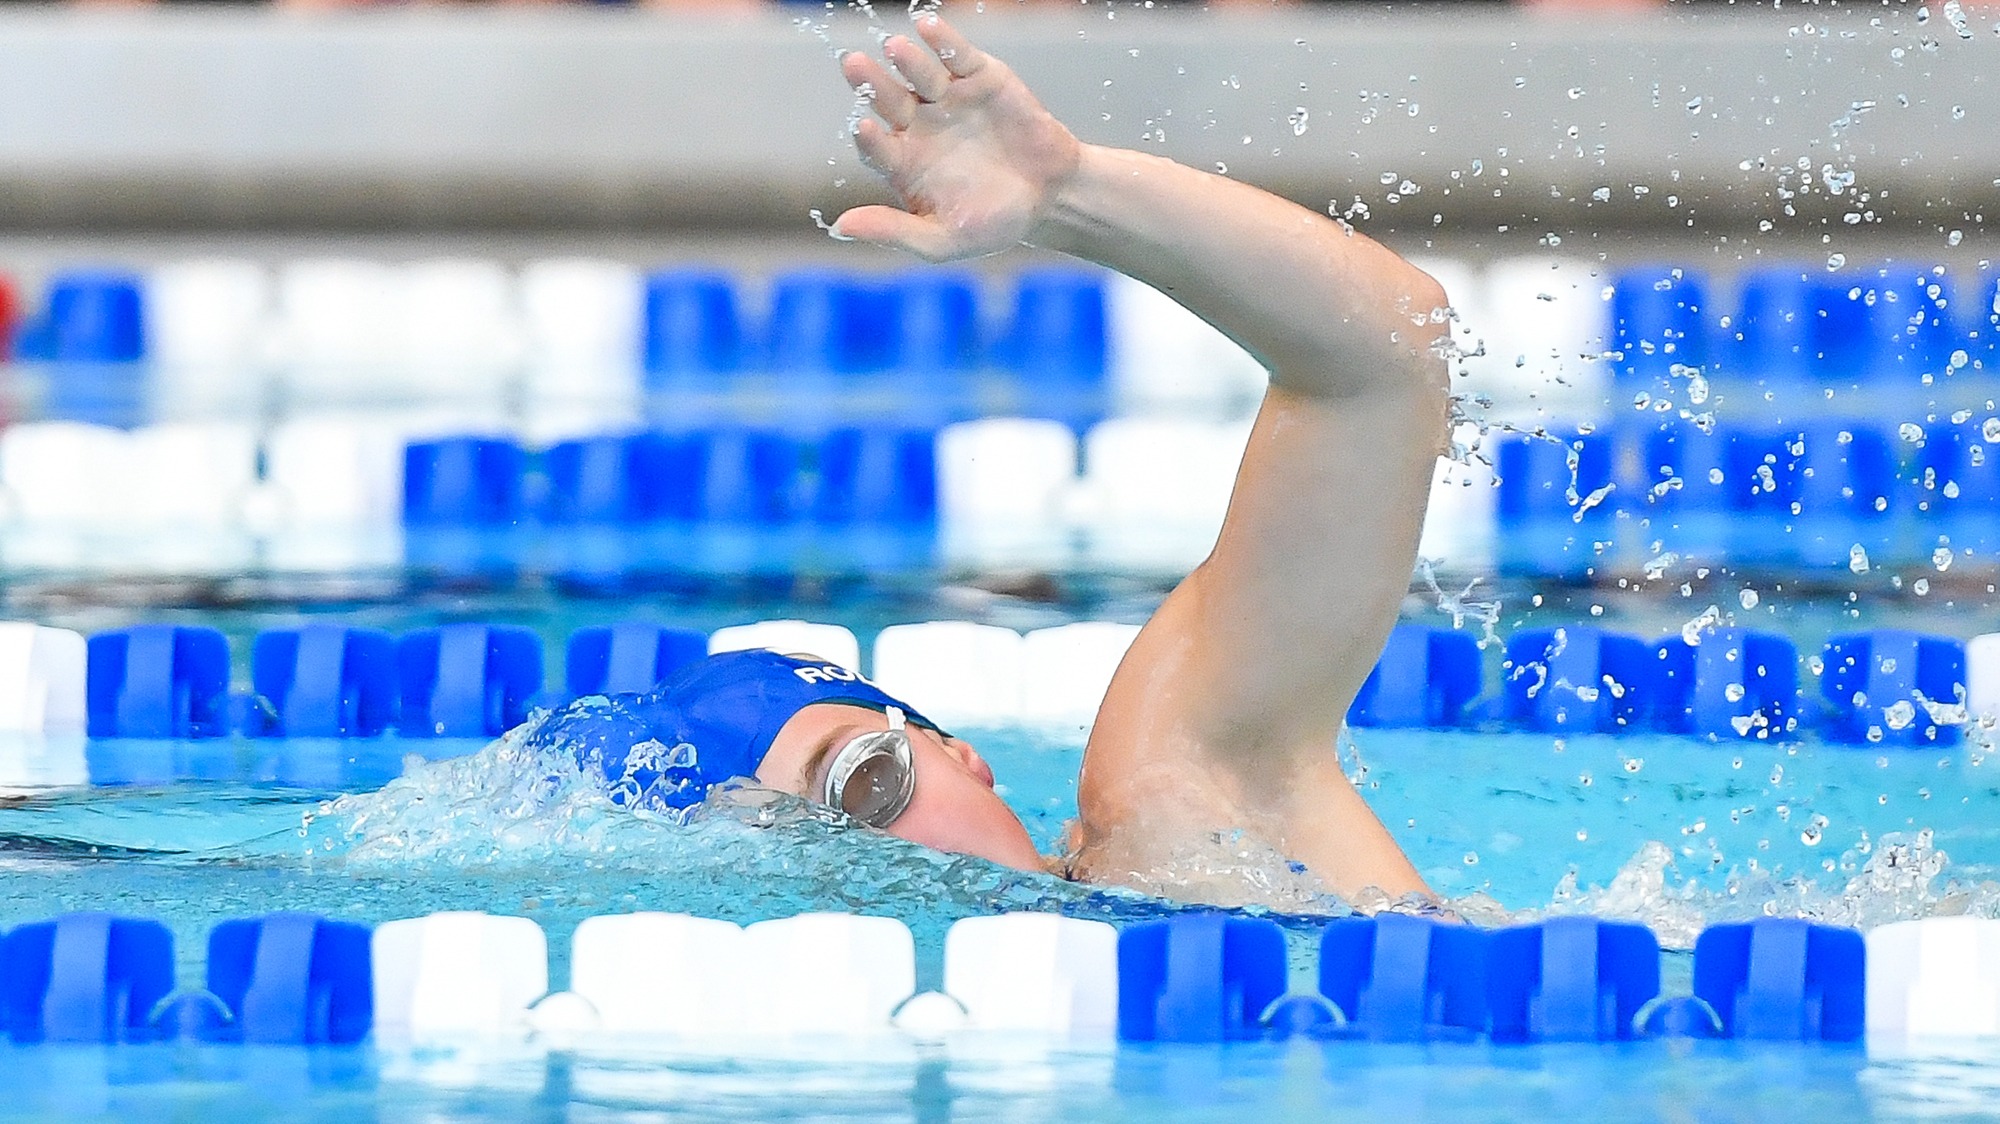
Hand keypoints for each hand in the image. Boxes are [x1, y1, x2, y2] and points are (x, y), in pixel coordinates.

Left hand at [834, 16, 1082, 261]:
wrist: (1051, 197)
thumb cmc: (993, 224)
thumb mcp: (942, 240)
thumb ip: (894, 231)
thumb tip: (839, 228)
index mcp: (903, 162)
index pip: (876, 146)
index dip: (870, 138)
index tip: (863, 128)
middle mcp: (918, 125)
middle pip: (887, 100)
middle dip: (871, 83)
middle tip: (853, 66)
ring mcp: (947, 99)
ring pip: (920, 74)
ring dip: (907, 60)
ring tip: (895, 48)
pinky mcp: (979, 77)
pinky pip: (956, 55)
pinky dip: (944, 40)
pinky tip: (928, 27)